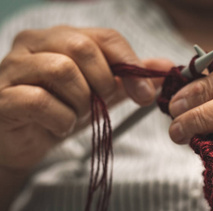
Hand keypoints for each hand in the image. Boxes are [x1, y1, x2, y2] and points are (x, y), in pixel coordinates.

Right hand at [0, 26, 168, 171]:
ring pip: (62, 70)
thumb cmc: (62, 110)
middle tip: (100, 105)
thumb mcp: (101, 93)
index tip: (145, 95)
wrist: (23, 141)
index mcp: (61, 37)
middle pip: (83, 48)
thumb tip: (165, 66)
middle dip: (103, 83)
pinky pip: (39, 100)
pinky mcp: (3, 96)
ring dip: (81, 102)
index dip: (131, 65)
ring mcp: (13, 68)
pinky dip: (60, 119)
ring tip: (77, 115)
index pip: (106, 37)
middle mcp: (34, 43)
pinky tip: (59, 126)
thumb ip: (130, 78)